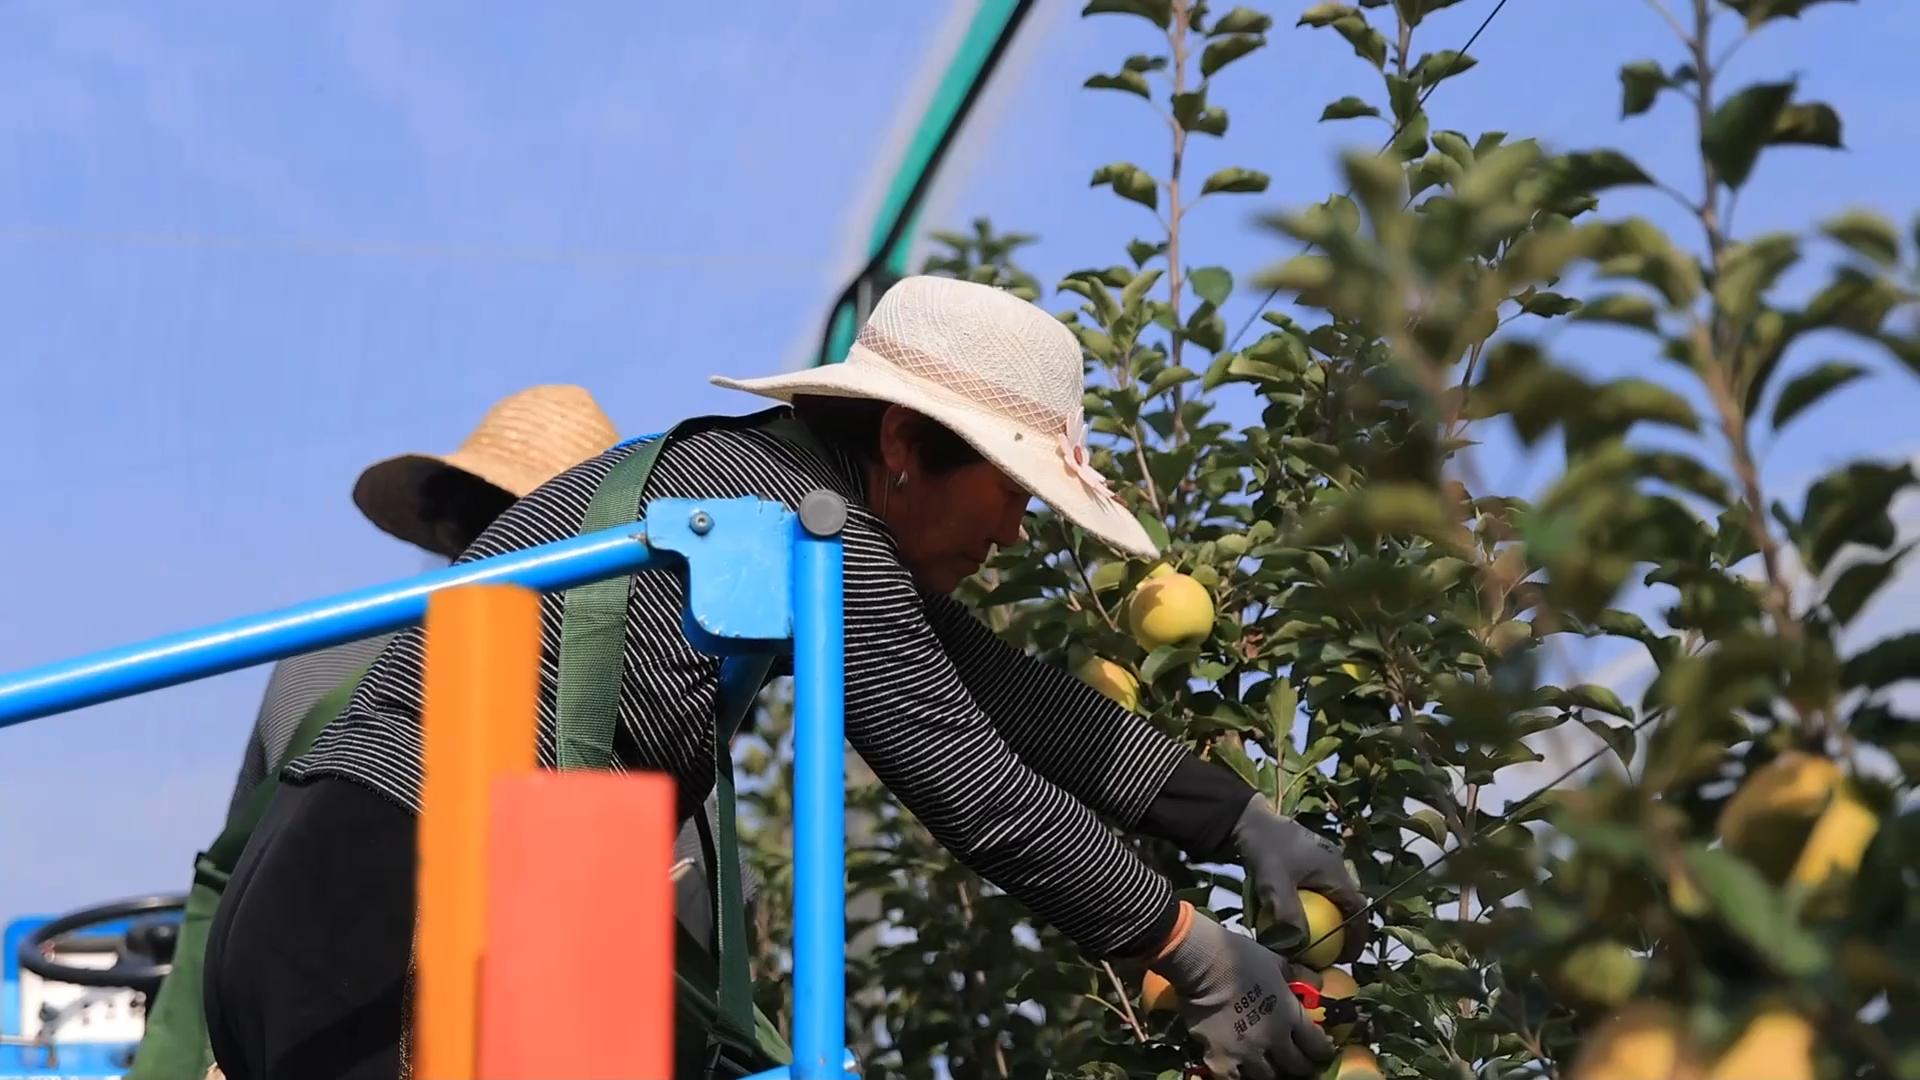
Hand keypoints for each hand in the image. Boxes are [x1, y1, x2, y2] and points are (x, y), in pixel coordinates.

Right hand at [1150, 905, 1334, 1079]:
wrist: (1201, 962)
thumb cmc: (1240, 956)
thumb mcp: (1277, 962)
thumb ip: (1297, 977)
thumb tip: (1316, 984)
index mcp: (1289, 1016)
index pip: (1317, 1046)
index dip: (1322, 1050)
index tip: (1321, 1050)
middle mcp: (1272, 1040)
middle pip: (1296, 1067)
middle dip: (1300, 1065)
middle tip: (1296, 1061)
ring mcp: (1246, 1053)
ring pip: (1267, 1078)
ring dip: (1270, 1071)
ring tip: (1266, 1065)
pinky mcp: (1220, 1061)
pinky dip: (1239, 1076)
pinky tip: (1238, 1069)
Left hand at [1232, 796, 1367, 963]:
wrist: (1249, 820)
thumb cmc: (1264, 850)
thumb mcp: (1274, 885)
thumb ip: (1288, 915)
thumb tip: (1299, 946)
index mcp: (1336, 872)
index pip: (1357, 910)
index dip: (1357, 936)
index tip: (1347, 958)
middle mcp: (1337, 865)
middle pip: (1348, 904)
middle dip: (1344, 930)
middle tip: (1331, 953)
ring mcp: (1325, 860)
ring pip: (1335, 895)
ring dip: (1330, 917)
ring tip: (1316, 938)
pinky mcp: (1311, 858)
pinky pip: (1321, 887)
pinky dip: (1316, 904)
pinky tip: (1299, 914)